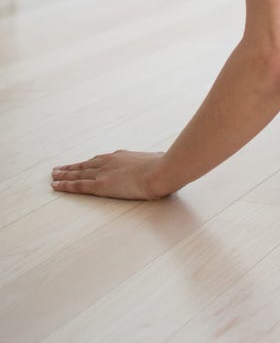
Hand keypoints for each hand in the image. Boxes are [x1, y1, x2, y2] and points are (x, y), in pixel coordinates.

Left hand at [51, 150, 170, 200]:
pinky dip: (66, 185)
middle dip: (71, 168)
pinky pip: (78, 186)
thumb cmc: (162, 167)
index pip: (99, 160)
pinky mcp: (100, 185)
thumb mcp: (156, 160)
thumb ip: (153, 160)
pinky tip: (56, 186)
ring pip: (78, 174)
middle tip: (58, 169)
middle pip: (85, 165)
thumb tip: (160, 159)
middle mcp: (109, 162)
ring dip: (64, 175)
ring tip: (54, 176)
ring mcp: (103, 172)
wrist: (160, 171)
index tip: (80, 164)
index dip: (88, 163)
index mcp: (121, 156)